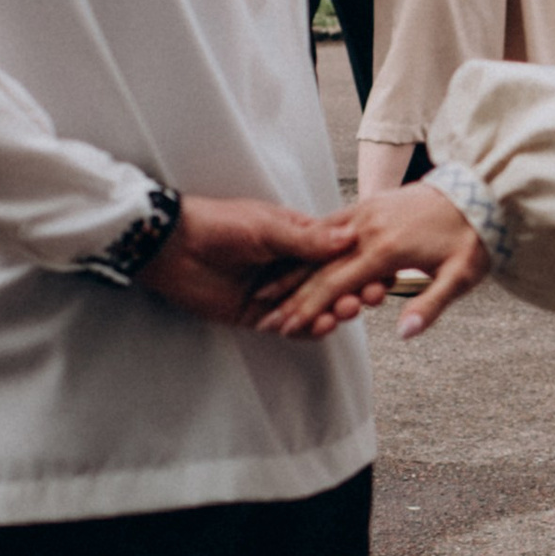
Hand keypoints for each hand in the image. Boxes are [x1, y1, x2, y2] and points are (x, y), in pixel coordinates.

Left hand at [137, 193, 358, 327]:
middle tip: (368, 299)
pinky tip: (320, 327)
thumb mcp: (266, 227)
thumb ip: (306, 240)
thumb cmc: (216, 225)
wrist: (171, 248)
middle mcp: (292, 266)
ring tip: (343, 313)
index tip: (382, 275)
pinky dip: (307, 330)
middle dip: (353, 292)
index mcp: (298, 238)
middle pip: (333, 285)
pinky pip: (291, 327)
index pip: (339, 255)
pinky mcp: (259, 316)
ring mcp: (277, 293)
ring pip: (316, 308)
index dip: (361, 266)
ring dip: (334, 312)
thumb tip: (350, 238)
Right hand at [261, 182, 489, 344]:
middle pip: (318, 267)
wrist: (478, 190)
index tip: (285, 327)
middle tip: (265, 319)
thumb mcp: (460, 276)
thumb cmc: (472, 235)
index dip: (308, 309)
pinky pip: (329, 226)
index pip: (336, 284)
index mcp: (387, 249)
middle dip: (289, 296)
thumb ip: (430, 305)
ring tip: (265, 292)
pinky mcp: (367, 204)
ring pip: (317, 245)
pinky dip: (306, 246)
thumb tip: (404, 333)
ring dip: (289, 270)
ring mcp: (365, 211)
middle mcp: (369, 227)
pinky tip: (290, 257)